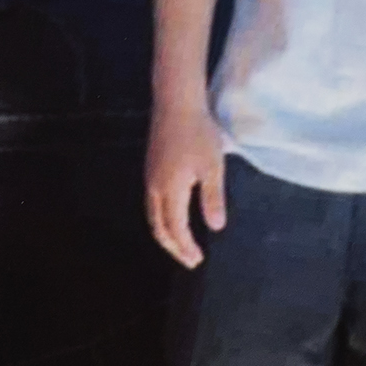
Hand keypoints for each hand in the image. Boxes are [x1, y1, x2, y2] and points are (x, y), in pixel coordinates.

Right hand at [145, 100, 228, 267]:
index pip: (175, 228)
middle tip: (189, 260)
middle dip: (173, 247)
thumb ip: (213, 198)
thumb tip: (216, 227)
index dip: (186, 247)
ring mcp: (150, 180)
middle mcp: (155, 190)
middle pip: (159, 228)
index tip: (197, 260)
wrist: (176, 105)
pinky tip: (171, 218)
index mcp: (171, 191)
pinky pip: (151, 205)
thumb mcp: (212, 167)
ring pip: (152, 217)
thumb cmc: (198, 134)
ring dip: (165, 235)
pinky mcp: (150, 171)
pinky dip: (161, 220)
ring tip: (179, 245)